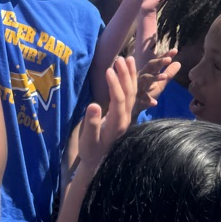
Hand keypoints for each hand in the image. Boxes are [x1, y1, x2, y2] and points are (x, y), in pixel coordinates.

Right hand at [78, 56, 136, 172]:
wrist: (99, 162)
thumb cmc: (91, 151)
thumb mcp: (89, 139)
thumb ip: (92, 123)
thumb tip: (93, 105)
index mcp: (117, 123)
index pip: (118, 100)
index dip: (115, 85)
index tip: (109, 70)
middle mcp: (125, 118)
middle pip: (129, 93)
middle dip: (126, 75)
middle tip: (120, 59)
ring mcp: (126, 116)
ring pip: (132, 93)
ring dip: (130, 76)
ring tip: (128, 59)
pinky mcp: (124, 114)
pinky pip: (130, 95)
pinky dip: (130, 82)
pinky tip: (127, 72)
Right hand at [134, 50, 181, 115]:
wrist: (134, 108)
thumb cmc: (147, 92)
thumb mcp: (160, 84)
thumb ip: (168, 74)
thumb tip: (178, 63)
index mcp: (148, 72)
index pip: (157, 62)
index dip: (165, 56)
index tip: (175, 50)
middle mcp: (142, 75)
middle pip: (150, 66)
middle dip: (158, 62)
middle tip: (168, 59)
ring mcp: (138, 85)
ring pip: (145, 79)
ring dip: (154, 77)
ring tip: (164, 77)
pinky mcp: (135, 97)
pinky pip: (142, 97)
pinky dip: (147, 100)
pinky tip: (155, 103)